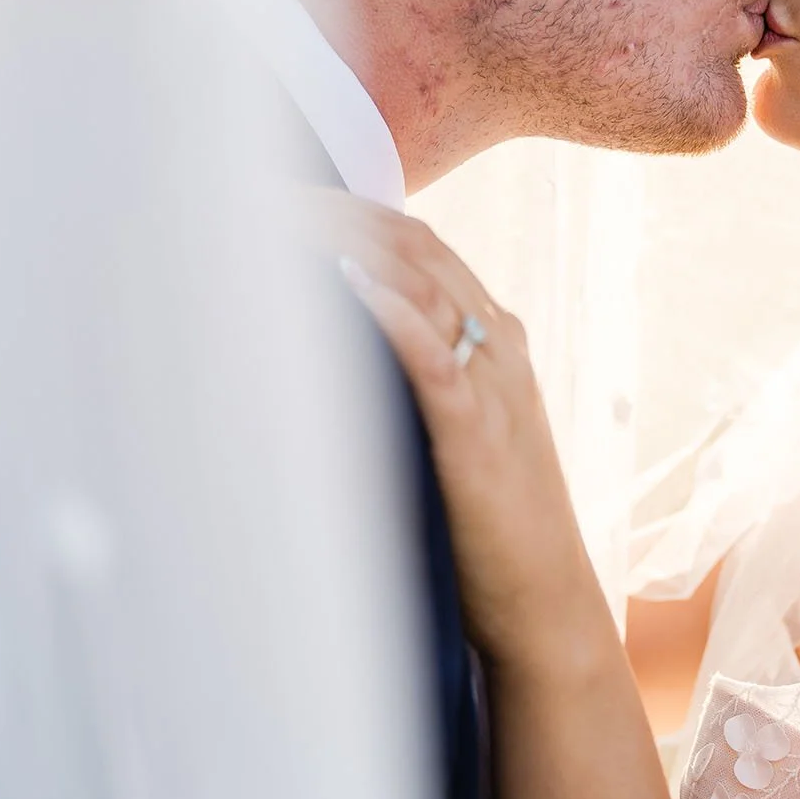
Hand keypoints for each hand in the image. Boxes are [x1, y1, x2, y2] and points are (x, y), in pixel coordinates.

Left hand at [297, 191, 613, 670]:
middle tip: (256, 193)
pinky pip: (438, 360)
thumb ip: (406, 383)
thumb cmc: (486, 527)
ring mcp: (495, 389)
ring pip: (424, 287)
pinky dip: (396, 314)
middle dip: (336, 212)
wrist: (543, 605)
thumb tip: (321, 351)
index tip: (275, 196)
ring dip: (350, 244)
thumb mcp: (449, 433)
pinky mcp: (480, 439)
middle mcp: (497, 349)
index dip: (348, 209)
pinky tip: (353, 284)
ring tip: (281, 220)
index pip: (416, 245)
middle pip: (414, 248)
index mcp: (491, 341)